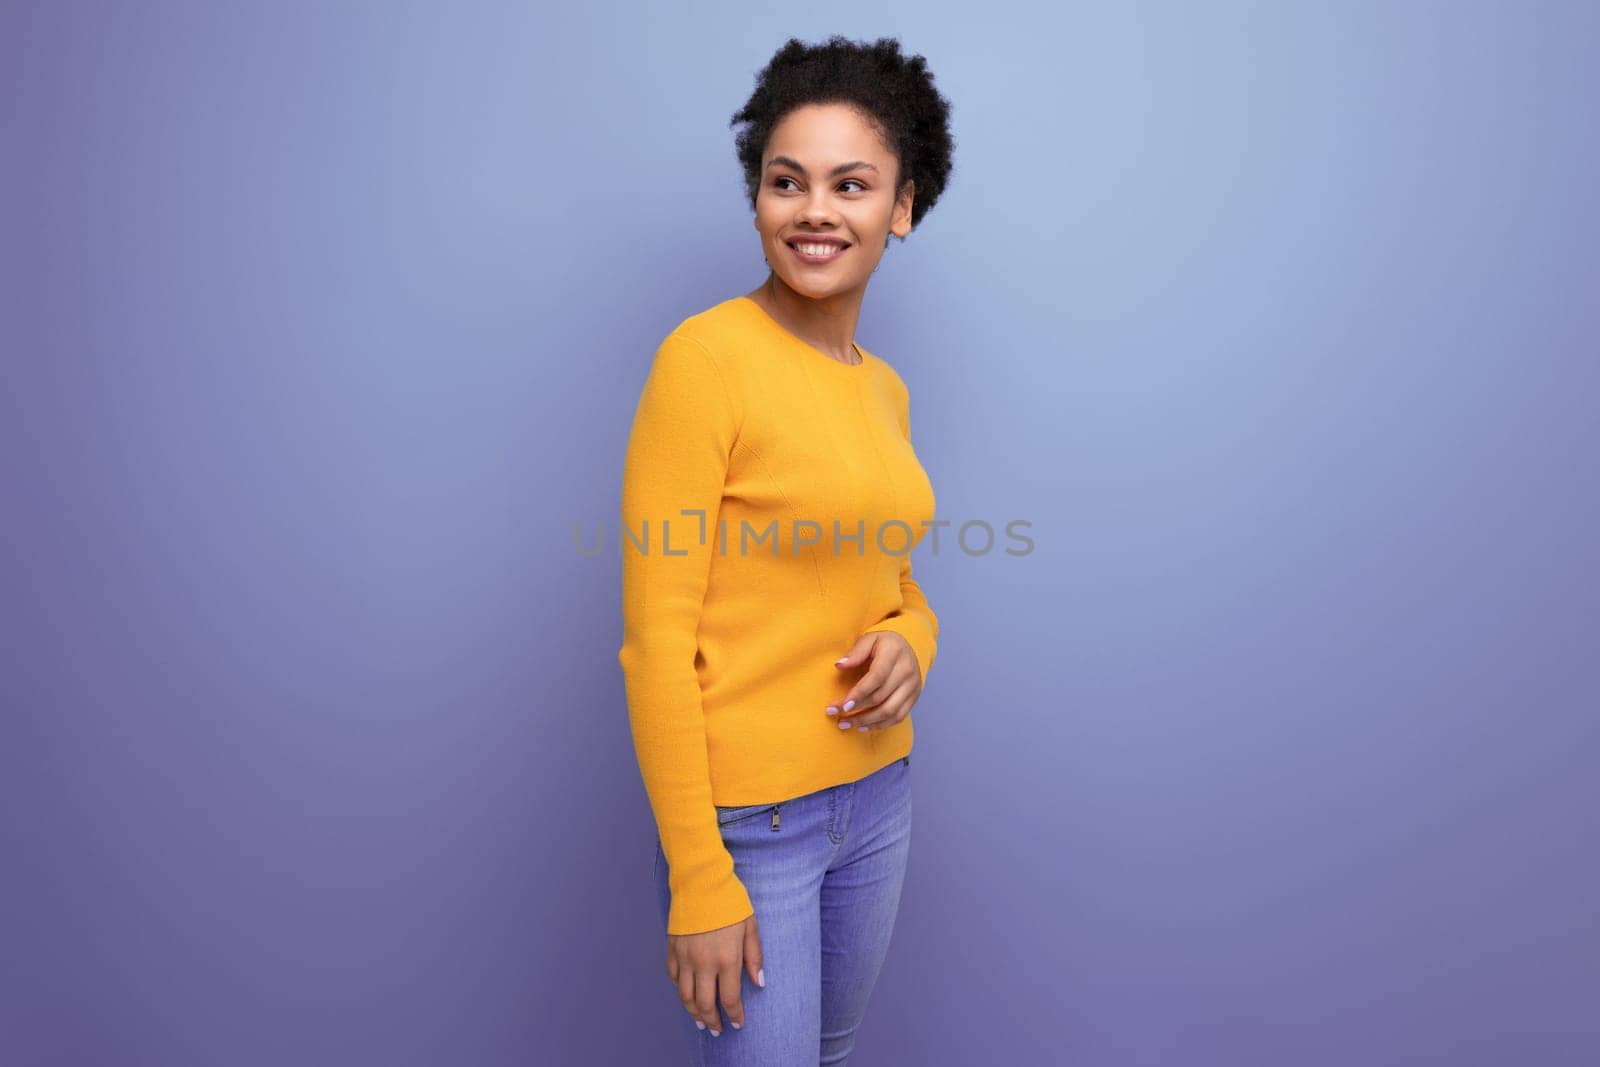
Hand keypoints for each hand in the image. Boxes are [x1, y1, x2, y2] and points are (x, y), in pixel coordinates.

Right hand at [666, 911, 763, 1036]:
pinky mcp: (672, 948)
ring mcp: (685, 956)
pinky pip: (673, 977)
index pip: (729, 998)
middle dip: (712, 1021)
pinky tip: (687, 994)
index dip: (734, 1015)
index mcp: (726, 958)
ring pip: (685, 996)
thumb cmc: (729, 902)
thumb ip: (754, 957)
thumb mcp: (750, 926)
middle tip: (717, 1030)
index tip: (738, 1024)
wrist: (700, 881)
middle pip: (704, 1004)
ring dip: (693, 1012)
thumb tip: (759, 982)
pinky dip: (680, 990)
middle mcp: (703, 962)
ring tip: (701, 1021)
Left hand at [827, 631, 922, 731]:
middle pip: (881, 696)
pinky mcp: (914, 697)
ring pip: (890, 711)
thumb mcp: (869, 639)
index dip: (859, 693)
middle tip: (835, 714)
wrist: (907, 648)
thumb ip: (855, 652)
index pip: (877, 677)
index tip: (843, 705)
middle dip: (857, 709)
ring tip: (846, 724)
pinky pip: (898, 717)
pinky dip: (879, 725)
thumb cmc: (883, 644)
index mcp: (895, 652)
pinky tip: (863, 726)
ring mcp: (913, 685)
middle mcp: (907, 670)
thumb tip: (840, 665)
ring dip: (866, 721)